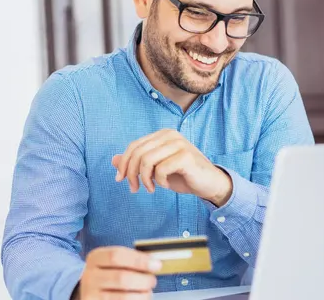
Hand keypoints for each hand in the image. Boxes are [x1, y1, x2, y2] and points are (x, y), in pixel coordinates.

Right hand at [76, 246, 160, 299]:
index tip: (157, 264)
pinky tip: (139, 298)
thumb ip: (129, 260)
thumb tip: (154, 263)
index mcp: (95, 258)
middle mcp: (90, 276)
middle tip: (152, 281)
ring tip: (147, 292)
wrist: (88, 290)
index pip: (117, 255)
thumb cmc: (107, 273)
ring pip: (123, 296)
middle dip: (143, 280)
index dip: (139, 260)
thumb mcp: (111, 262)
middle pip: (122, 278)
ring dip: (142, 295)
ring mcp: (91, 295)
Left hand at [112, 129, 232, 206]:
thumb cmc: (183, 175)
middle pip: (138, 153)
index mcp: (162, 134)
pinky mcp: (186, 156)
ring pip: (147, 161)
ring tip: (150, 188)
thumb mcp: (156, 169)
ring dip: (145, 179)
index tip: (120, 179)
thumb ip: (137, 163)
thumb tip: (113, 160)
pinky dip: (159, 181)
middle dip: (131, 173)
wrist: (209, 184)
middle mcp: (170, 135)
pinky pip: (161, 170)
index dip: (123, 163)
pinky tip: (166, 185)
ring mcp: (179, 144)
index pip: (134, 146)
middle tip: (134, 188)